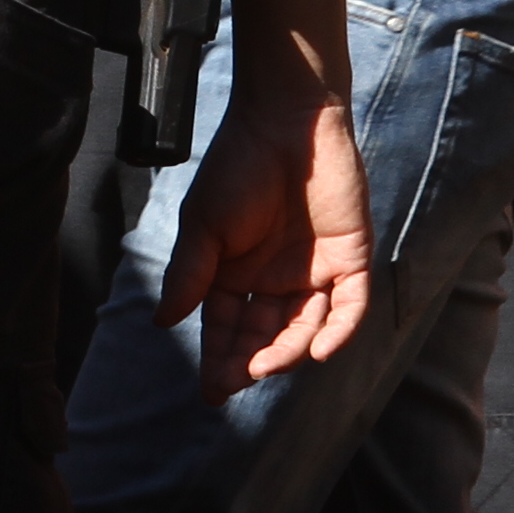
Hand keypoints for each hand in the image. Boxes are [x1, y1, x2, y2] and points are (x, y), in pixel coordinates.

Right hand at [153, 70, 372, 397]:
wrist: (286, 120)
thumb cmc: (237, 165)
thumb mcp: (203, 224)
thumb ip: (189, 274)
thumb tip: (162, 322)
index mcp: (235, 273)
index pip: (226, 328)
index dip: (219, 359)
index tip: (211, 391)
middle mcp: (275, 280)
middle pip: (265, 335)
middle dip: (251, 362)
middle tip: (237, 380)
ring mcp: (315, 272)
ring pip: (306, 328)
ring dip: (288, 351)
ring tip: (266, 365)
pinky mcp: (351, 259)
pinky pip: (349, 307)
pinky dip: (337, 332)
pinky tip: (320, 350)